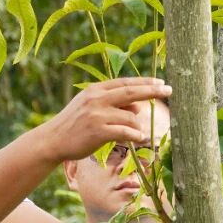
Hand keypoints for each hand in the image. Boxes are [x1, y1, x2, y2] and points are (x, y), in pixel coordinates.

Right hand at [39, 78, 171, 161]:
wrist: (53, 140)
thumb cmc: (74, 124)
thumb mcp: (90, 107)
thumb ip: (113, 103)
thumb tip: (139, 106)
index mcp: (95, 90)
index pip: (125, 83)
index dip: (144, 82)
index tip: (161, 83)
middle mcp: (97, 99)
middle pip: (131, 92)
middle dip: (152, 90)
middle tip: (169, 89)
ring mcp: (97, 115)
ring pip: (130, 116)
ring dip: (138, 125)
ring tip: (136, 133)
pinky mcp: (98, 131)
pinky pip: (125, 131)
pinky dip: (135, 134)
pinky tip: (138, 137)